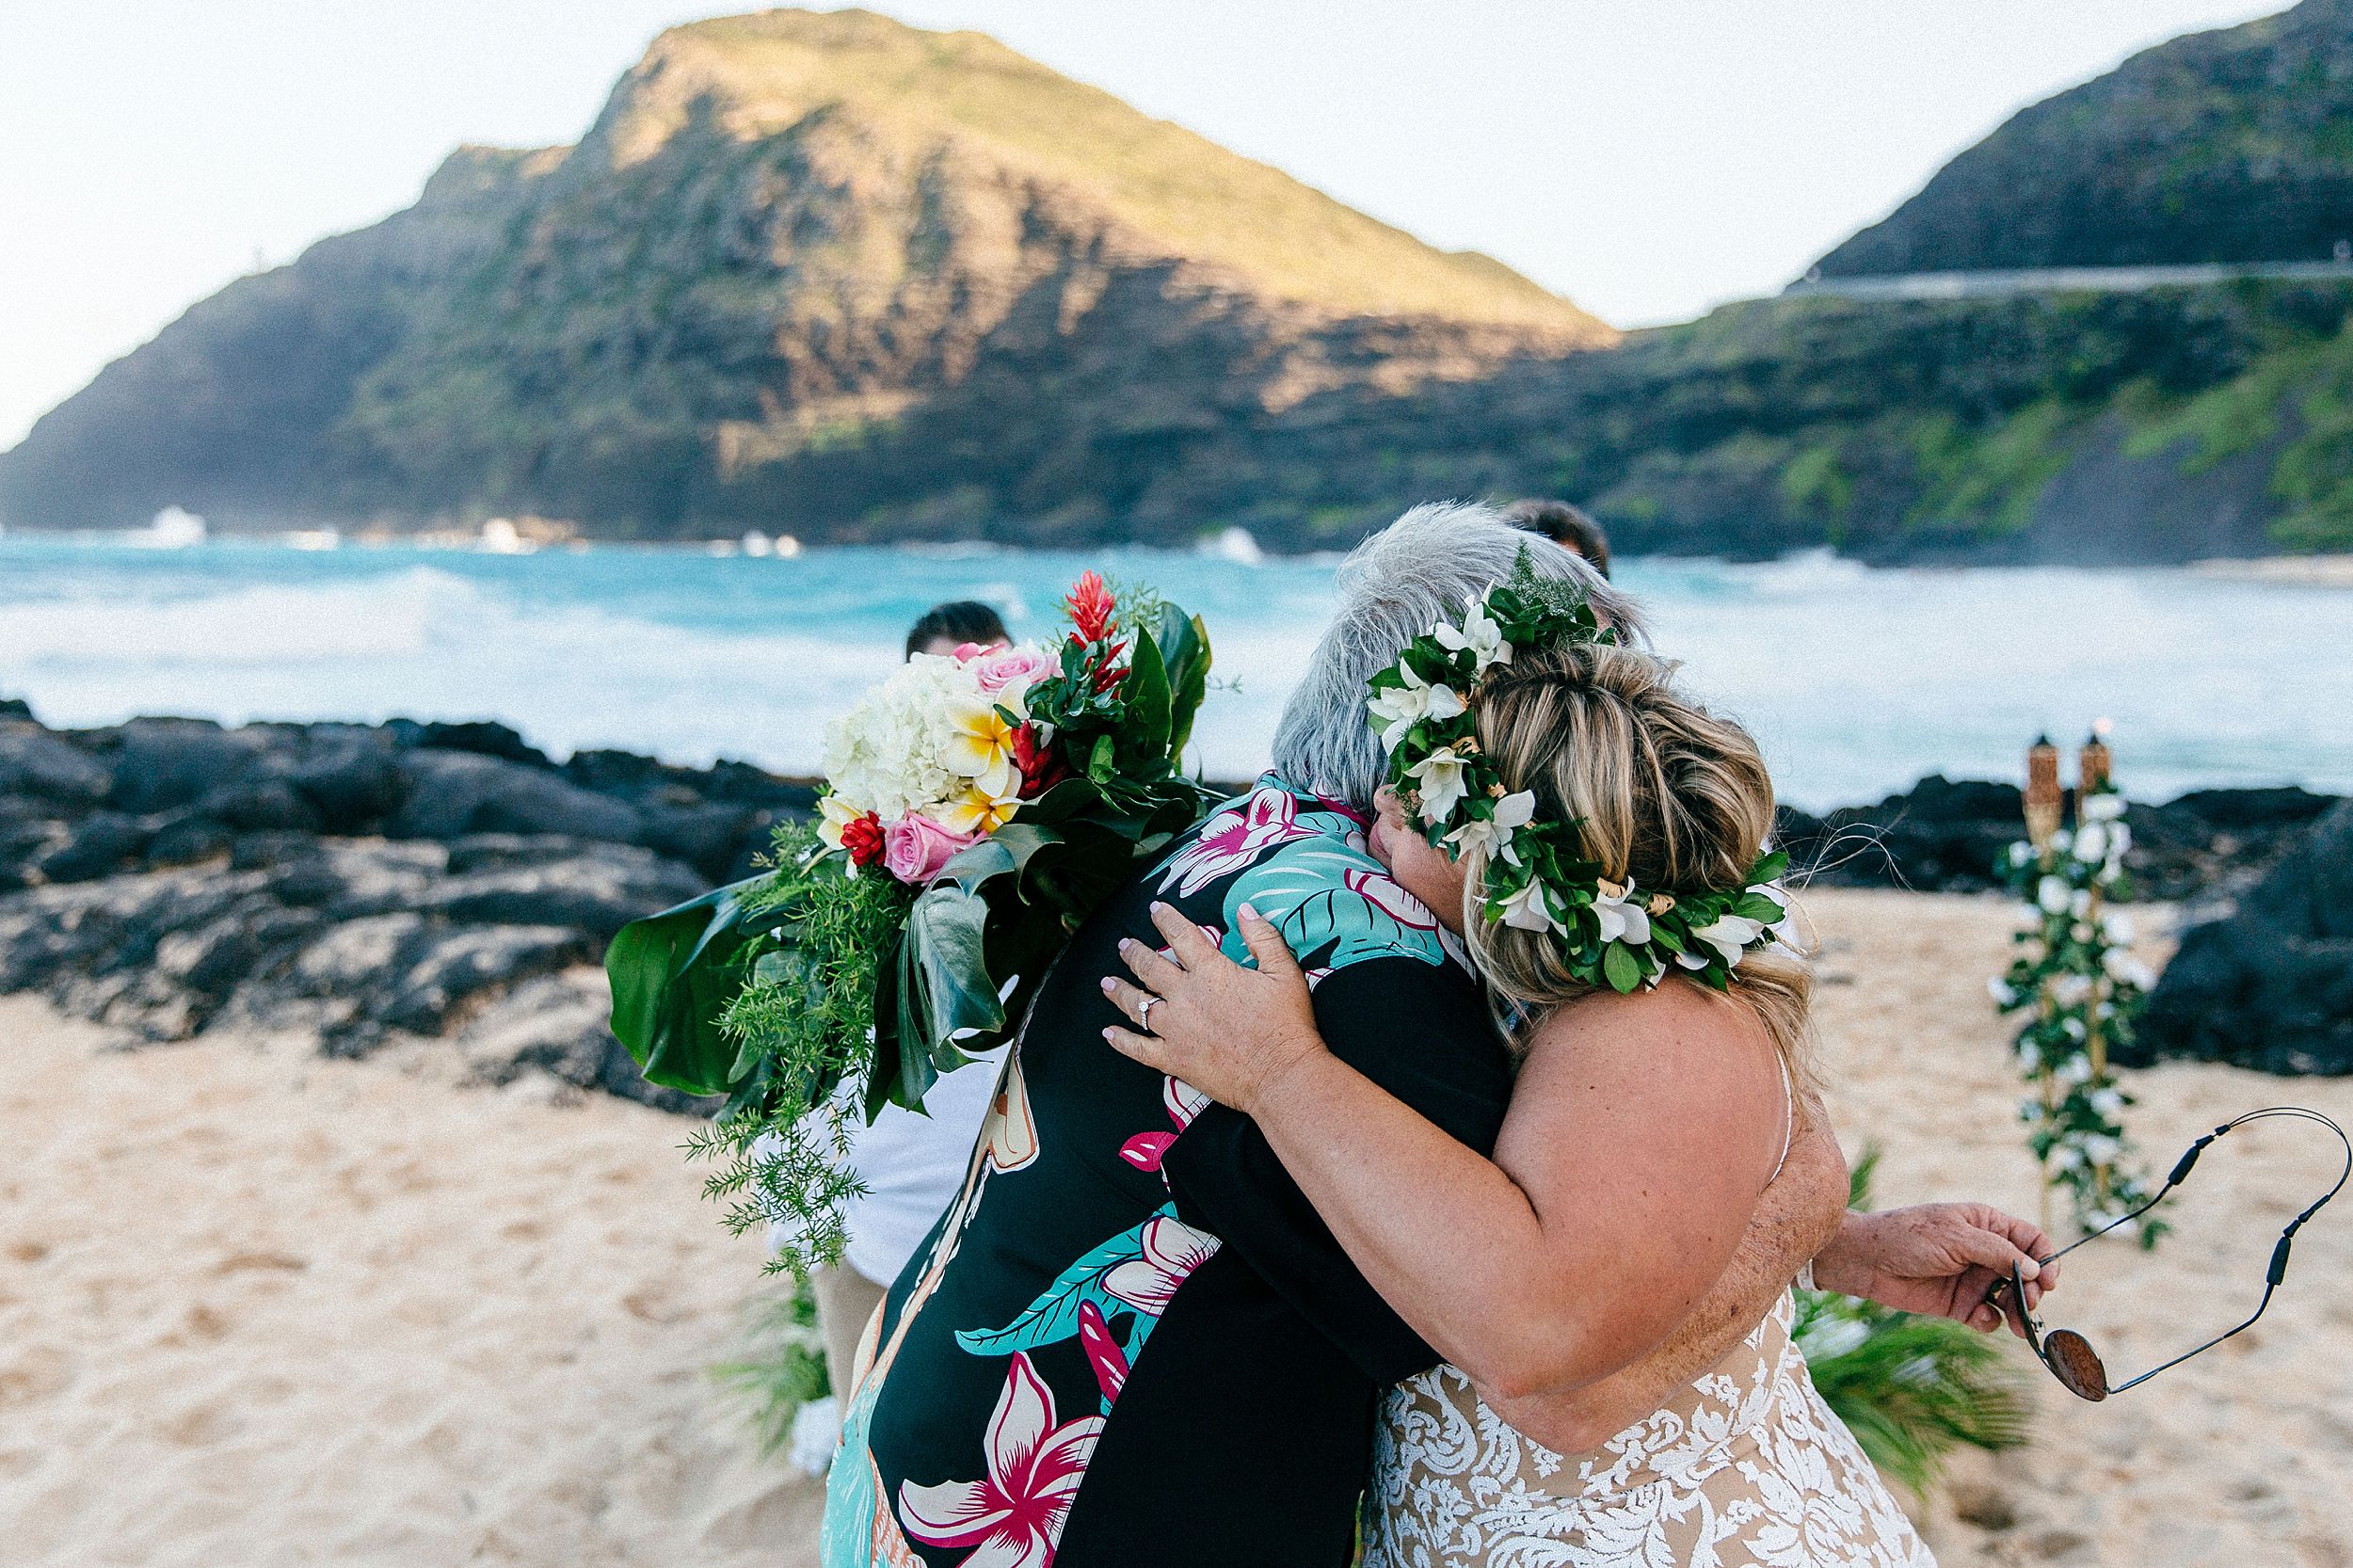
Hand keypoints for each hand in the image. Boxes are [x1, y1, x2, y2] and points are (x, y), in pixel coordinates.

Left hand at [1100, 902, 1324, 1115]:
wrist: (1281, 1074)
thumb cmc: (1286, 1023)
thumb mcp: (1284, 972)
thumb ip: (1263, 937)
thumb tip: (1244, 909)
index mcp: (1211, 973)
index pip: (1182, 936)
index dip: (1166, 920)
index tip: (1154, 909)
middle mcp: (1185, 997)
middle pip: (1151, 968)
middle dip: (1134, 953)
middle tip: (1124, 945)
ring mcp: (1175, 1029)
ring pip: (1137, 1005)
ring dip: (1120, 991)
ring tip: (1107, 982)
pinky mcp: (1173, 1059)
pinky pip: (1139, 1048)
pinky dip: (1122, 1040)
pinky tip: (1109, 1033)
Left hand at [1809, 1203, 2059, 1337]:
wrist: (1866, 1261)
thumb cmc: (1908, 1237)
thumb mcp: (1956, 1237)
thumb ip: (1999, 1252)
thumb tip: (2038, 1269)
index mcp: (1987, 1225)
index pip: (2031, 1240)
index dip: (2047, 1259)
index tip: (2049, 1281)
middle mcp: (1985, 1252)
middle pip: (2028, 1274)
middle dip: (2034, 1291)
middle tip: (2028, 1304)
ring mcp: (1973, 1279)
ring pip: (2011, 1299)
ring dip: (2018, 1312)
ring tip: (2016, 1323)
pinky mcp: (1959, 1304)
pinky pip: (1988, 1318)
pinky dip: (1990, 1322)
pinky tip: (1978, 1318)